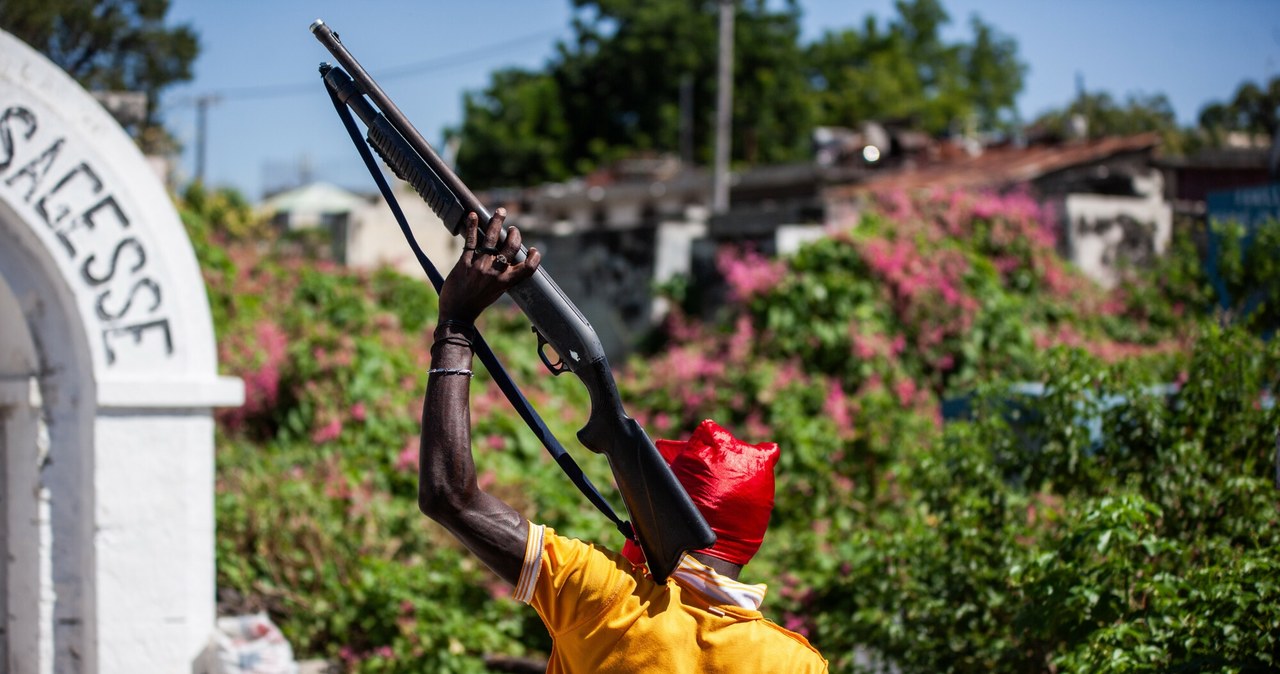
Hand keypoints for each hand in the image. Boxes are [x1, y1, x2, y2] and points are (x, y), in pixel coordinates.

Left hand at [438, 209, 540, 323]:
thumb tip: (510, 263)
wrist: (456, 313)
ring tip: (501, 212)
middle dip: (514, 234)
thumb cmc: (477, 303)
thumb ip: (504, 277)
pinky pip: (471, 241)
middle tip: (513, 230)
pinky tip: (473, 215)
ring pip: (492, 239)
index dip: (534, 258)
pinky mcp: (465, 262)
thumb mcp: (496, 292)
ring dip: (497, 222)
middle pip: (511, 247)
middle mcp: (495, 272)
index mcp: (505, 282)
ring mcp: (479, 266)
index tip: (534, 250)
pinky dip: (472, 226)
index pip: (528, 268)